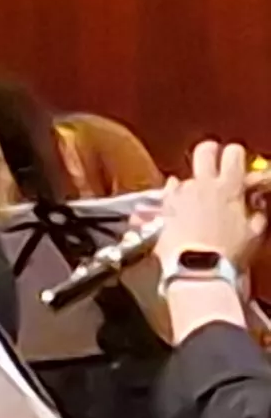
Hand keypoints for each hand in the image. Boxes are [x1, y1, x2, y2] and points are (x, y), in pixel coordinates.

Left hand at [155, 140, 262, 277]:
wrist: (195, 267)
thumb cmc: (226, 253)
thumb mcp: (252, 232)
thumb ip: (255, 212)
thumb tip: (254, 204)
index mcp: (229, 187)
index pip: (233, 153)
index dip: (235, 153)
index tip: (236, 159)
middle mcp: (202, 185)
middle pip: (204, 150)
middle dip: (210, 150)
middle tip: (214, 159)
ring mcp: (180, 194)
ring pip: (185, 176)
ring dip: (192, 183)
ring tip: (198, 200)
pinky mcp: (163, 206)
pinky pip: (168, 192)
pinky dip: (174, 195)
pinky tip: (179, 206)